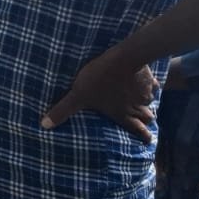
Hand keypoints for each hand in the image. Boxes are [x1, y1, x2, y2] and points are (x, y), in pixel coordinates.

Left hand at [42, 53, 156, 142]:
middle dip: (146, 121)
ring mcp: (145, 92)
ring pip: (151, 102)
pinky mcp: (148, 77)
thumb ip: (63, 110)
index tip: (147, 140)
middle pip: (147, 118)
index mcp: (122, 113)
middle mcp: (136, 106)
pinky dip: (151, 85)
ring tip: (145, 104)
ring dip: (148, 104)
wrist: (124, 58)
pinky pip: (154, 84)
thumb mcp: (78, 95)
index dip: (143, 136)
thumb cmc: (100, 78)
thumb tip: (44, 125)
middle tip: (146, 123)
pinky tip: (149, 82)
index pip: (137, 130)